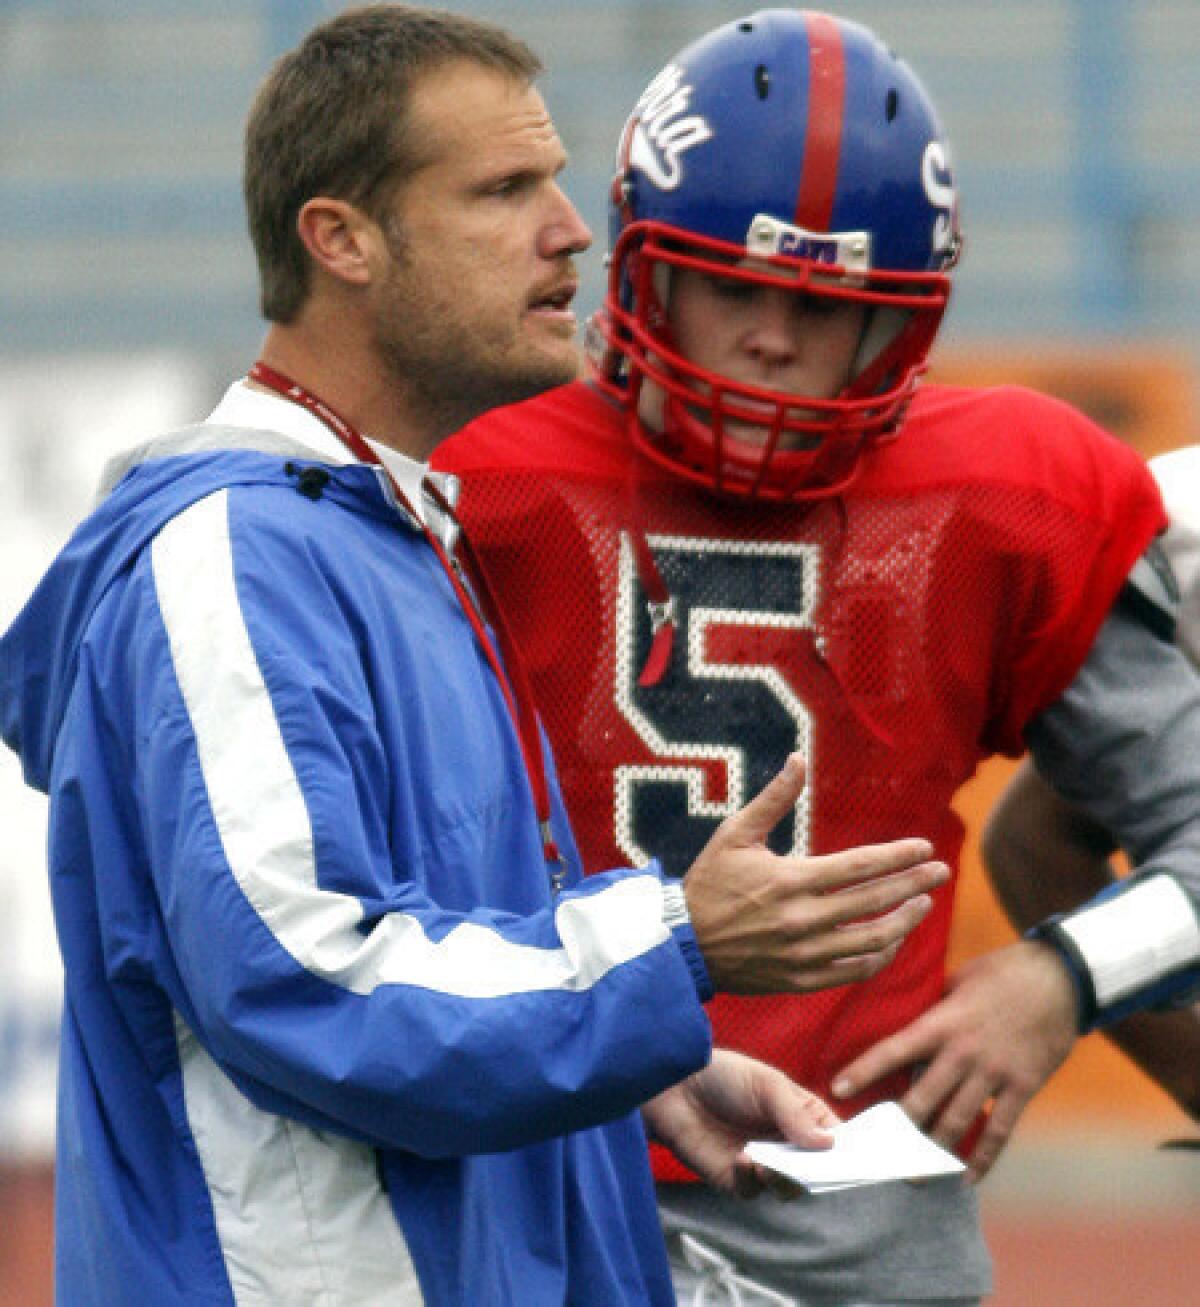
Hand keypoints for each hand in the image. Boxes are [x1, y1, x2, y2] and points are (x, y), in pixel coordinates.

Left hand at [643, 1048, 837, 1196]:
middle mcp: (785, 1143)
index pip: (834, 1139)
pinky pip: (752, 1191)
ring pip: (787, 1187)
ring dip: (785, 1179)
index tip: (861, 1160)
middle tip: (818, 1169)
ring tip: (772, 1164)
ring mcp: (761, 1163)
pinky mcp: (734, 1178)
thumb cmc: (723, 1075)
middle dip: (819, 1172)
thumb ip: (795, 1112)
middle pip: (815, 1170)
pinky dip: (751, 1178)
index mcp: (800, 1116)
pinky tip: (743, 1159)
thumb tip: (829, 1143)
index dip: (848, 1151)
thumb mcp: (765, 1083)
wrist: (673, 1084)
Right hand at [683, 754, 948, 993]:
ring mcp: (804, 955)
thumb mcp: (735, 834)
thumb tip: (798, 758)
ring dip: (905, 921)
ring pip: (872, 941)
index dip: (897, 856)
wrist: (682, 944)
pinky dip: (880, 956)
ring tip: (922, 904)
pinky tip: (892, 939)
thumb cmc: (709, 882)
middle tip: (942, 871)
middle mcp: (803, 919)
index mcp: (790, 880)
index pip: (860, 866)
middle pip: (875, 902)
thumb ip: (773, 799)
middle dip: (914, 884)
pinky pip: (854, 971)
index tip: (924, 847)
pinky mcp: (801, 980)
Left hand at [831, 940, 1077, 1179]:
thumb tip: (910, 1030)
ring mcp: (994, 1072)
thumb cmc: (1004, 972)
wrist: (1061, 977)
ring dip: (933, 1151)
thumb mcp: (960, 981)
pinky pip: (999, 1130)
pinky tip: (967, 1177)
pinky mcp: (1023, 1087)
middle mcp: (964, 1051)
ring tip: (914, 1175)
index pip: (894, 1049)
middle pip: (922, 1098)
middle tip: (877, 1152)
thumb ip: (936, 1010)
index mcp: (943, 1021)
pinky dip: (982, 1158)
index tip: (836, 1089)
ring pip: (956, 1121)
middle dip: (898, 1129)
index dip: (864, 1070)